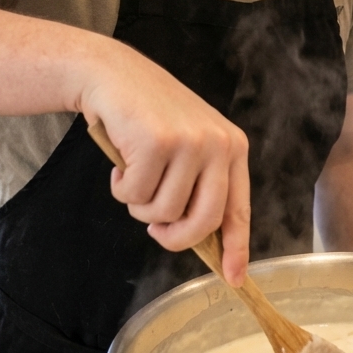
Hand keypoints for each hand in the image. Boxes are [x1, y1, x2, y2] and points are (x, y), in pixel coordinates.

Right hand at [79, 43, 249, 284]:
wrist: (113, 75)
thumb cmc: (147, 116)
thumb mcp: (187, 146)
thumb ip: (198, 185)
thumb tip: (200, 240)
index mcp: (232, 147)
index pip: (239, 209)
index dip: (236, 248)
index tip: (234, 277)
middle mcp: (219, 145)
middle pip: (203, 222)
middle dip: (174, 237)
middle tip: (156, 230)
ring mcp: (189, 143)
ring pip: (164, 212)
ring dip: (139, 204)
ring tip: (134, 175)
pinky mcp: (157, 143)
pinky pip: (135, 195)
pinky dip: (120, 187)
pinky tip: (120, 163)